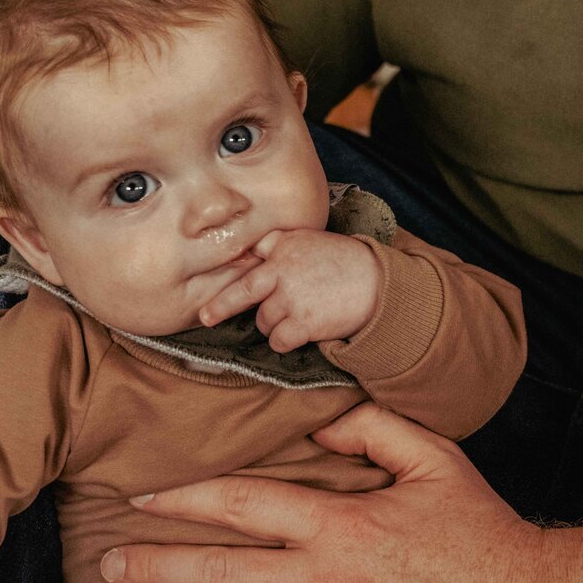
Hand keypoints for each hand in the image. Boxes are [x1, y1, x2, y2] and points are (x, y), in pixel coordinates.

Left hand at [106, 402, 582, 582]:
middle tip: (108, 570)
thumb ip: (372, 429)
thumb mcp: (435, 459)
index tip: (141, 500)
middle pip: (216, 574)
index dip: (182, 499)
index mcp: (340, 522)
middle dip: (153, 570)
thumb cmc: (484, 533)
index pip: (240, 503)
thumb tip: (319, 421)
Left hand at [196, 229, 381, 350]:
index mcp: (284, 247)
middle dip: (219, 306)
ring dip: (273, 325)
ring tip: (295, 317)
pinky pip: (279, 341)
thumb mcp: (311, 240)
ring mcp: (292, 298)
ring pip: (264, 321)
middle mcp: (283, 272)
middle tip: (205, 317)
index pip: (250, 253)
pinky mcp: (303, 323)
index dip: (232, 265)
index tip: (210, 274)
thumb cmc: (345, 261)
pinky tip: (296, 336)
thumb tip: (251, 251)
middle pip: (242, 291)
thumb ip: (280, 244)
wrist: (377, 283)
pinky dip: (283, 343)